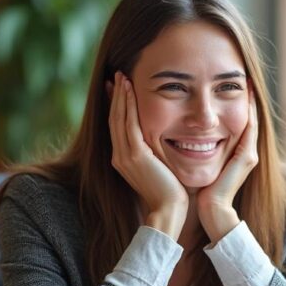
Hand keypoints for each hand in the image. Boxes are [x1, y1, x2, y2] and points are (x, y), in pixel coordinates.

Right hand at [107, 71, 187, 239]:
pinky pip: (129, 123)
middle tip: (117, 75)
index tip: (119, 88)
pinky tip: (130, 90)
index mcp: (123, 159)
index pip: (118, 126)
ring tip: (121, 76)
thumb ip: (154, 154)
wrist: (169, 210)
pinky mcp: (135, 155)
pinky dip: (128, 105)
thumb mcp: (159, 168)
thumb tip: (160, 142)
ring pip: (119, 118)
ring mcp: (125, 155)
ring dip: (120, 95)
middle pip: (114, 119)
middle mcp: (119, 156)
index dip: (117, 106)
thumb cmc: (170, 192)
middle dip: (116, 96)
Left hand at [196, 86, 259, 241]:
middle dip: (246, 96)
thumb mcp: (199, 162)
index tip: (227, 81)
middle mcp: (245, 151)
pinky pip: (250, 130)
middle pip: (248, 116)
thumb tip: (181, 132)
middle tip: (244, 73)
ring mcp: (248, 154)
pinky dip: (249, 113)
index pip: (236, 120)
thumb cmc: (201, 189)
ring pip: (251, 119)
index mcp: (234, 151)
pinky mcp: (246, 158)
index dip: (235, 101)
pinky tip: (246, 98)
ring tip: (247, 80)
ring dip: (251, 100)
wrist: (211, 210)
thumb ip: (197, 147)